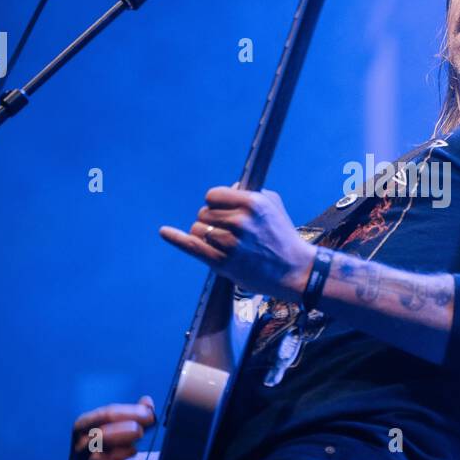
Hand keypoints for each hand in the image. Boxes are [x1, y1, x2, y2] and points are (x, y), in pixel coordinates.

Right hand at [68, 396, 156, 459]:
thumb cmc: (112, 450)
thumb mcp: (121, 430)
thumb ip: (136, 416)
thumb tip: (148, 403)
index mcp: (83, 432)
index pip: (99, 417)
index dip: (125, 413)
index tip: (148, 414)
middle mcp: (80, 454)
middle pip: (93, 439)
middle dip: (120, 432)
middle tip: (140, 431)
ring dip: (118, 454)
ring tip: (135, 450)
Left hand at [160, 186, 315, 302]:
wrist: (295, 270)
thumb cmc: (283, 236)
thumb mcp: (273, 205)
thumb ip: (249, 193)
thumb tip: (228, 190)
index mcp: (252, 203)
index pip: (213, 195)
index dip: (215, 202)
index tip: (223, 210)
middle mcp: (241, 221)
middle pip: (203, 213)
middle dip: (212, 220)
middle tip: (229, 232)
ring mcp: (231, 243)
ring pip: (198, 230)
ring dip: (206, 235)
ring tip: (225, 244)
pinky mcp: (224, 262)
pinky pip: (192, 246)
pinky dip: (175, 239)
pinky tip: (164, 232)